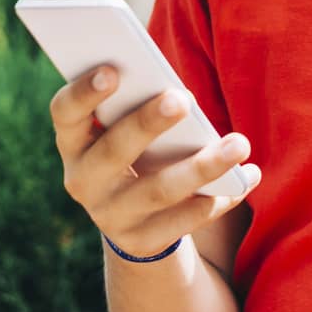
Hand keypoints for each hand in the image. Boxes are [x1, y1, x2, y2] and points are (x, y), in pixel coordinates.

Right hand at [50, 64, 260, 258]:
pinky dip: (219, 197)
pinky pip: (185, 220)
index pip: (64, 113)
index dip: (83, 92)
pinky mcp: (142, 242)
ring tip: (240, 144)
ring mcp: (111, 216)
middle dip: (148, 123)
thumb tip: (175, 87)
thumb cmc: (136, 146)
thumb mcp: (125, 126)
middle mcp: (84, 181)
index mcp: (74, 141)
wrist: (134, 219)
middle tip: (183, 98)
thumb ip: (136, 102)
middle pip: (115, 150)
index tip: (112, 70)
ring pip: (159, 190)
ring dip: (202, 166)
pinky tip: (247, 177)